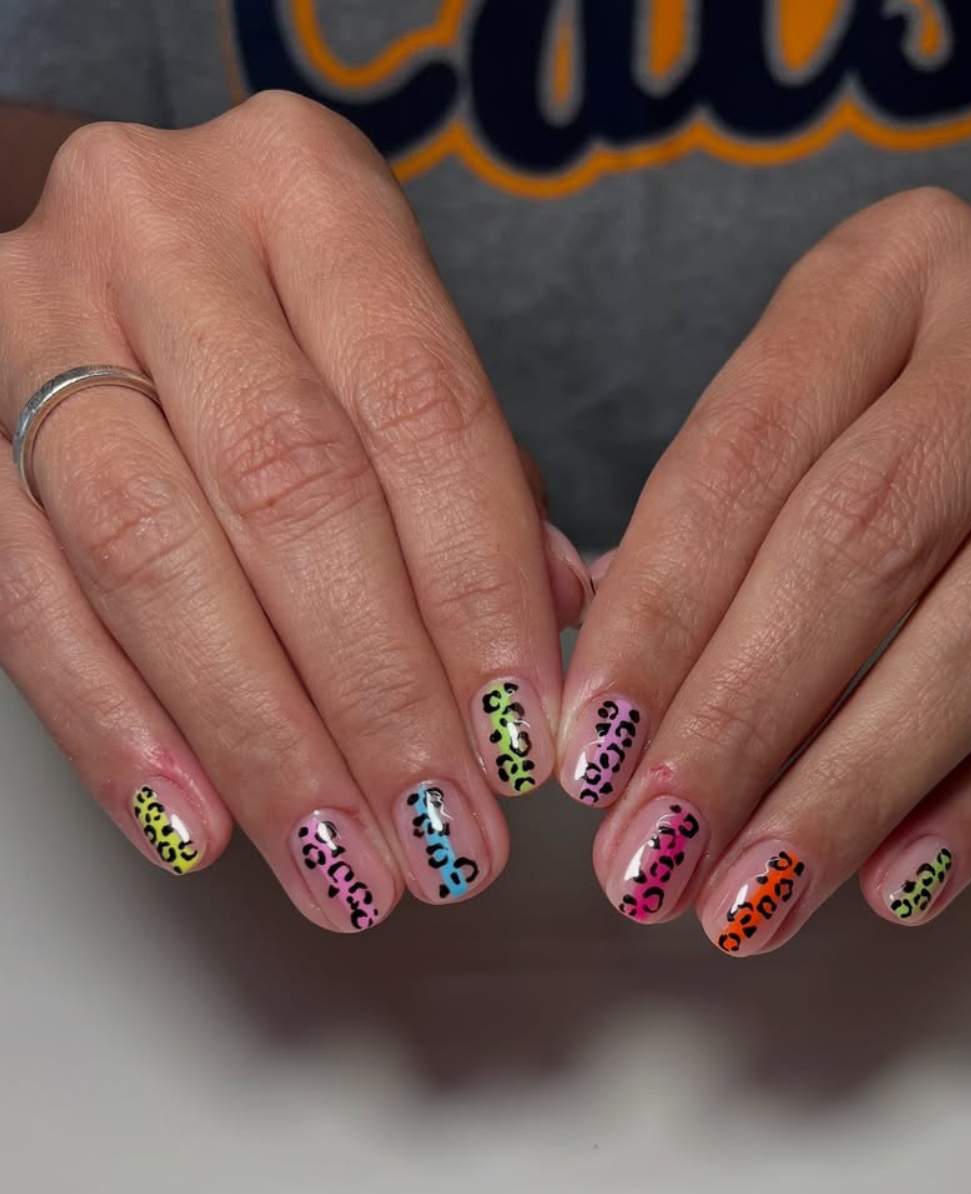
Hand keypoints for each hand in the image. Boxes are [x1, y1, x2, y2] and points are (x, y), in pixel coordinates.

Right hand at [0, 92, 582, 928]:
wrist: (108, 271)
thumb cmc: (284, 331)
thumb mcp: (398, 357)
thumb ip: (478, 487)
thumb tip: (561, 631)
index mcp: (308, 194)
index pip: (420, 414)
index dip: (477, 600)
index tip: (519, 746)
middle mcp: (161, 229)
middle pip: (287, 491)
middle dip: (377, 697)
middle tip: (440, 839)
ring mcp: (34, 319)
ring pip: (151, 554)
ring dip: (259, 739)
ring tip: (341, 865)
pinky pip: (24, 597)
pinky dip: (115, 730)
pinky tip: (198, 829)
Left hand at [557, 189, 970, 952]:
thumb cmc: (929, 397)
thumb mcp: (819, 400)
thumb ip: (717, 527)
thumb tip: (599, 714)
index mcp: (887, 269)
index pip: (743, 454)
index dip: (658, 618)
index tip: (588, 752)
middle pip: (862, 544)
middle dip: (742, 722)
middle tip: (656, 852)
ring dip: (852, 785)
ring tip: (755, 896)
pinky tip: (897, 883)